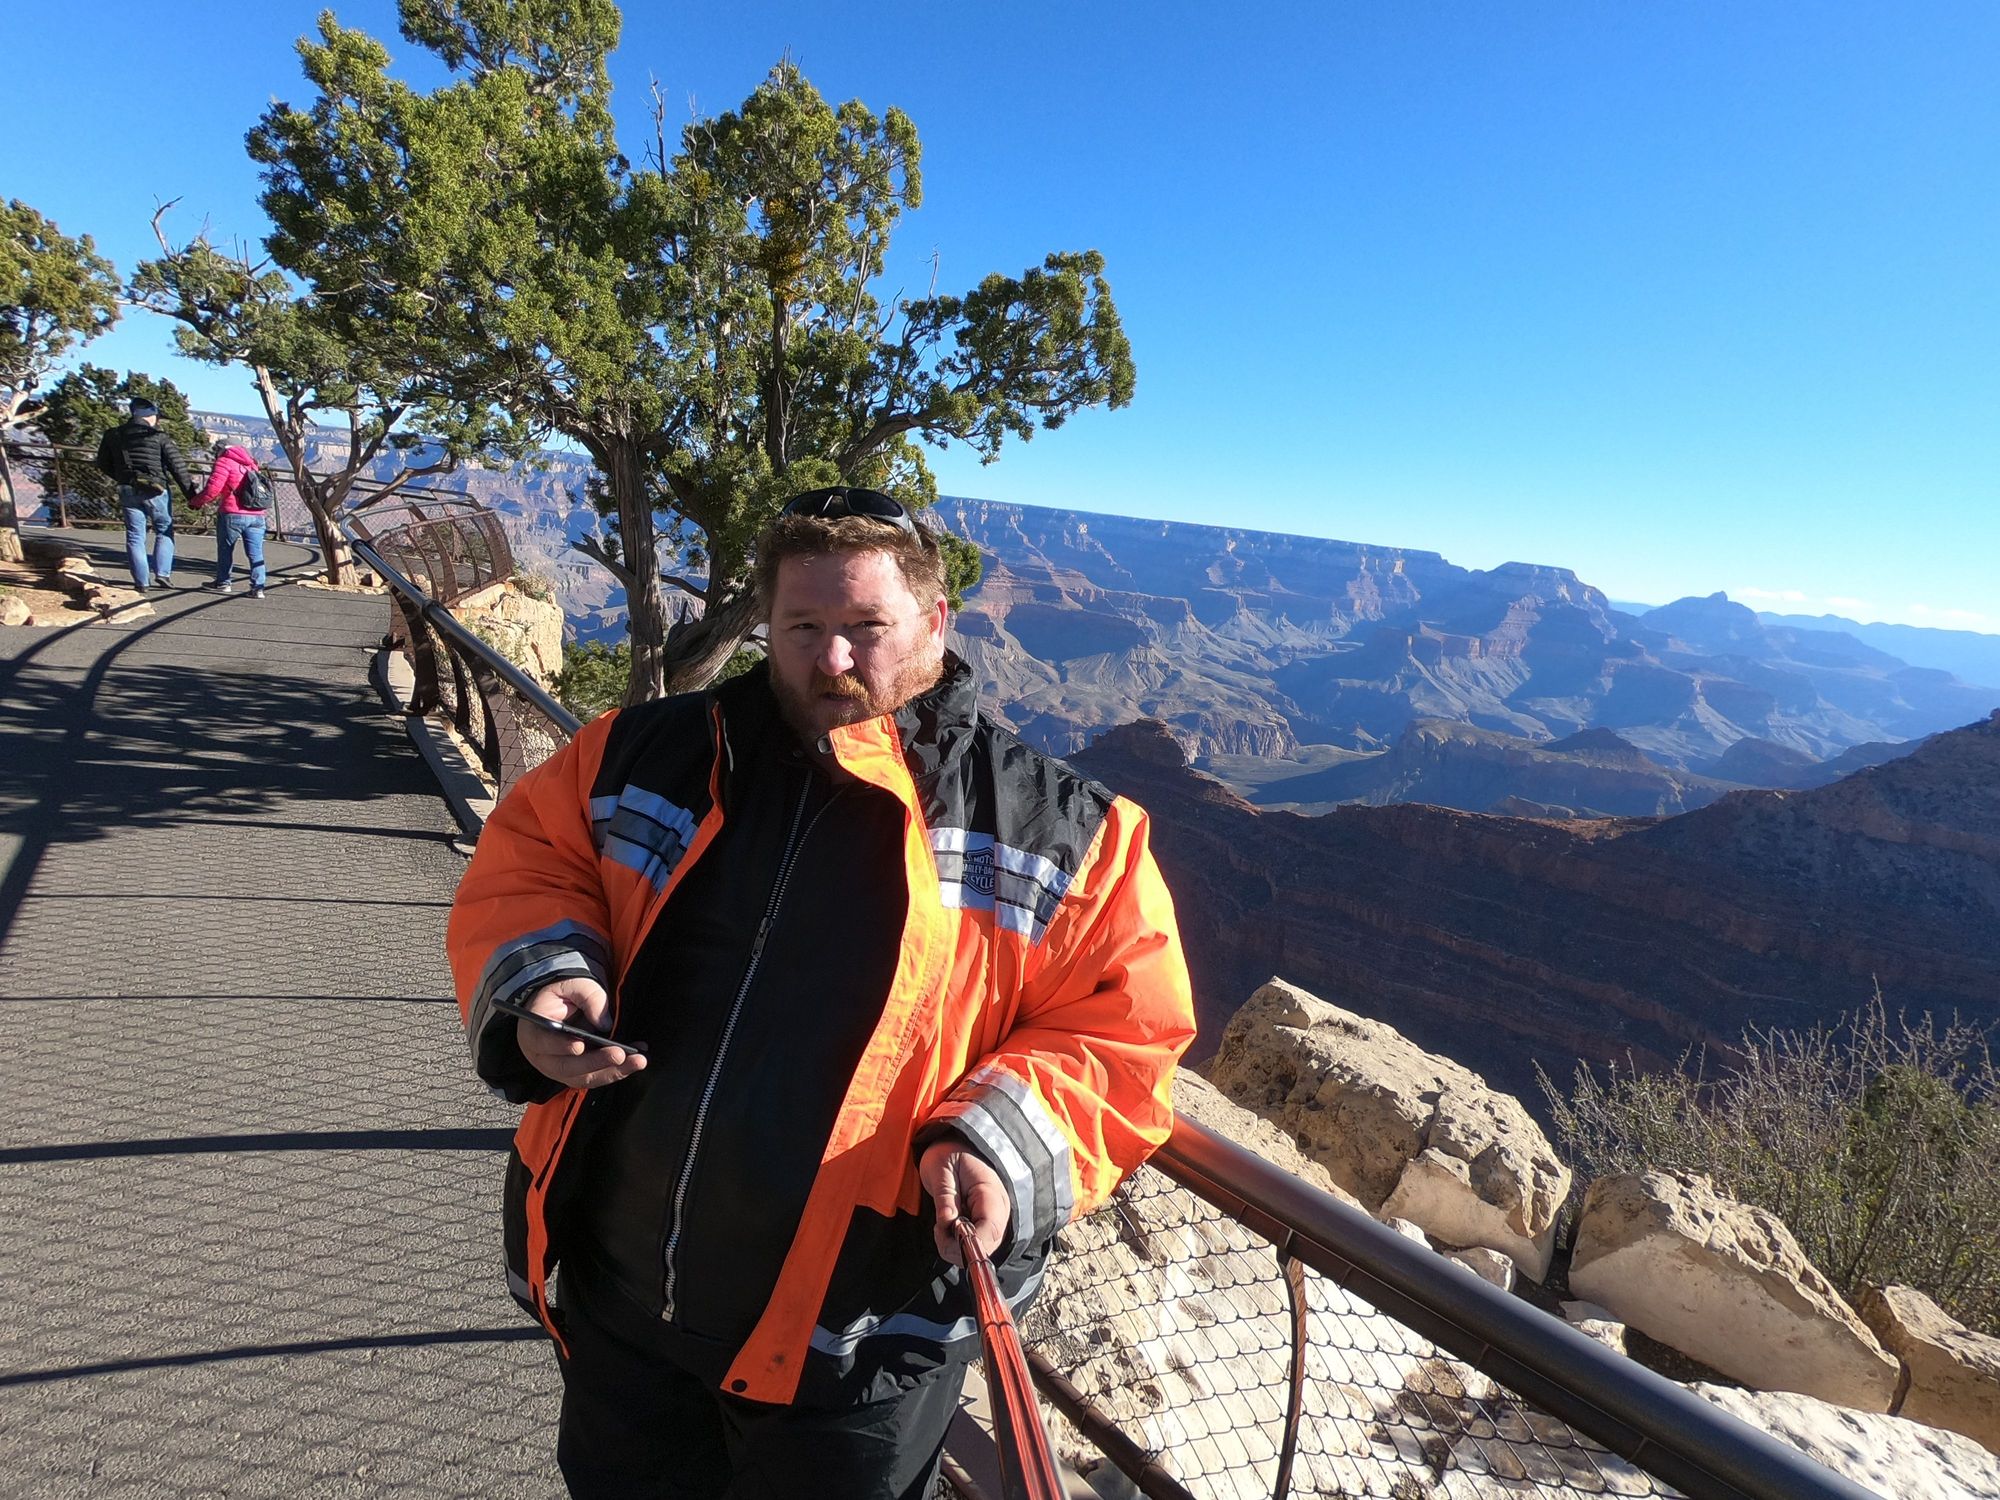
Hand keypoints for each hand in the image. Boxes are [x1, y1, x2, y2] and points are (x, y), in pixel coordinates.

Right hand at [515, 975, 645, 1089]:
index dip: (560, 1046)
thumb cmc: (563, 994)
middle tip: (619, 1054)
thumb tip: (604, 1023)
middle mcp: (542, 1056)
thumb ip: (588, 997)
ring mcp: (558, 1069)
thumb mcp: (573, 984)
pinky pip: (595, 1078)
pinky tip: (635, 1061)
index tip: (579, 1045)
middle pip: (566, 1067)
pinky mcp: (575, 1073)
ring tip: (637, 1061)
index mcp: (534, 1032)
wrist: (561, 1004)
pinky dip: (616, 1071)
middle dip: (595, 1062)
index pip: (543, 1042)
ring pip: (583, 1078)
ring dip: (612, 1072)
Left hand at [920, 1139, 1010, 1266]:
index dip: (970, 1242)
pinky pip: (975, 1245)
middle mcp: (998, 1210)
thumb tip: (947, 1223)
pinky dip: (957, 1244)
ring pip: (981, 1249)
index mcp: (990, 1193)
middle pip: (987, 1245)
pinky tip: (948, 1227)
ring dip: (956, 1247)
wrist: (954, 1147)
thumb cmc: (948, 1155)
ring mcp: (994, 1219)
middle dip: (959, 1247)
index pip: (990, 1228)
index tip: (945, 1235)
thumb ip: (945, 1197)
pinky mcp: (985, 1224)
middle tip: (938, 1228)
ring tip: (942, 1225)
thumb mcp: (941, 1170)